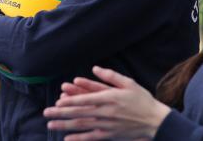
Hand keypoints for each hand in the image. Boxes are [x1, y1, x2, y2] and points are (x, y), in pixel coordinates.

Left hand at [43, 66, 170, 139]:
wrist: (156, 121)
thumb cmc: (142, 100)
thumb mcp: (128, 83)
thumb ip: (110, 76)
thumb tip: (95, 68)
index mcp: (109, 98)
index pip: (85, 100)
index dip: (69, 101)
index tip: (57, 102)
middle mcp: (105, 112)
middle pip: (79, 113)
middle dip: (60, 113)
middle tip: (46, 113)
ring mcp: (107, 125)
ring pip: (82, 125)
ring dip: (65, 125)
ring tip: (51, 125)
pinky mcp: (109, 135)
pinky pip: (91, 137)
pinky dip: (78, 139)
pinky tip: (67, 139)